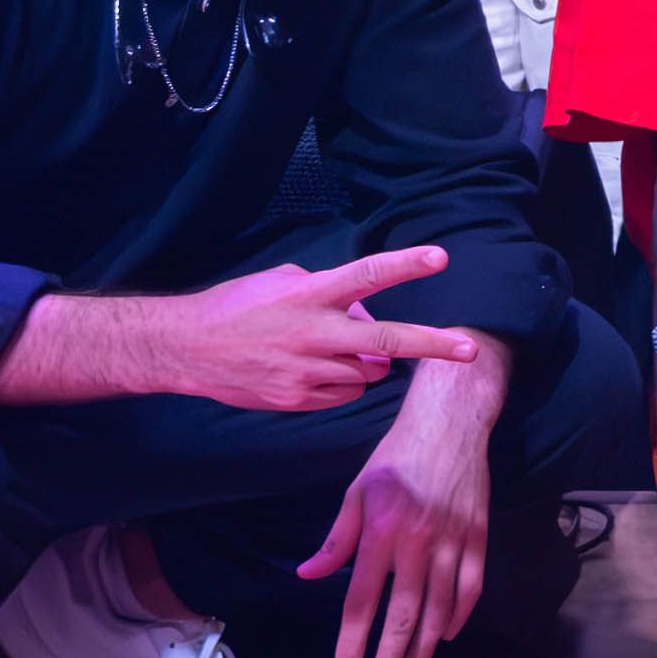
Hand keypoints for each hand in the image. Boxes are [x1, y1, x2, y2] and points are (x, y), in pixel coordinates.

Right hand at [171, 246, 475, 411]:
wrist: (188, 348)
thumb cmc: (237, 306)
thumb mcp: (282, 281)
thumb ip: (329, 291)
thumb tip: (366, 311)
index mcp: (308, 294)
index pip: (367, 275)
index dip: (406, 266)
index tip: (441, 258)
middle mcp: (312, 332)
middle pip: (385, 341)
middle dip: (431, 346)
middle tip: (468, 350)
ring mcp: (305, 370)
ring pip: (367, 373)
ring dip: (368, 362)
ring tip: (336, 348)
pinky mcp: (296, 399)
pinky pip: (343, 393)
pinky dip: (345, 382)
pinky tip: (317, 369)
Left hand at [298, 344, 500, 657]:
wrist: (450, 420)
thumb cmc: (397, 454)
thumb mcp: (357, 490)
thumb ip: (336, 539)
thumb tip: (309, 575)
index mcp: (381, 528)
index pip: (362, 597)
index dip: (353, 638)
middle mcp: (418, 538)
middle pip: (404, 611)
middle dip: (392, 653)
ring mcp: (454, 538)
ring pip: (440, 606)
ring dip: (427, 644)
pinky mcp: (479, 535)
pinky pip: (472, 586)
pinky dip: (460, 614)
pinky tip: (448, 634)